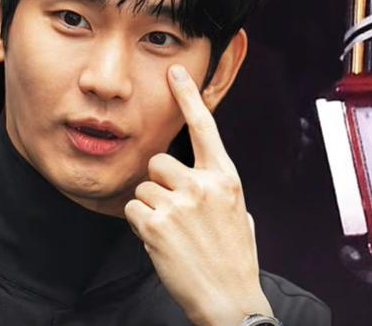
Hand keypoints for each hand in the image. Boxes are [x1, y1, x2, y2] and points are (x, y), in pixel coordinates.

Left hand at [124, 64, 272, 325]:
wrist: (228, 298)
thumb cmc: (235, 258)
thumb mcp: (239, 213)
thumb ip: (218, 189)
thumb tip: (202, 178)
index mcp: (227, 178)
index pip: (205, 127)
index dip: (188, 96)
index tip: (175, 72)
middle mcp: (203, 184)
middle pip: (159, 162)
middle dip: (160, 184)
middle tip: (176, 212)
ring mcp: (178, 204)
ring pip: (143, 187)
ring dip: (149, 207)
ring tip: (172, 232)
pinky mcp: (154, 224)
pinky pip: (132, 209)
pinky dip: (140, 226)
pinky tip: (162, 242)